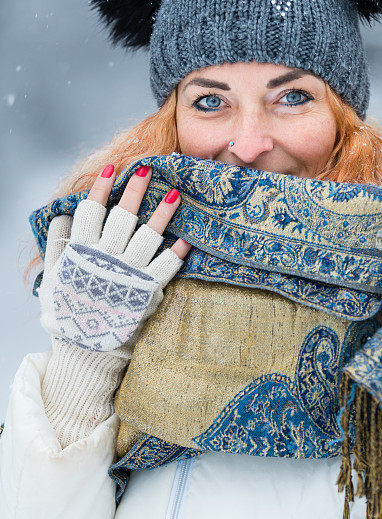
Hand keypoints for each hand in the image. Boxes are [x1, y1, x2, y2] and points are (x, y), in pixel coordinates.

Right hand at [38, 163, 190, 355]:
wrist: (84, 349)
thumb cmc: (68, 309)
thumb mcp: (57, 275)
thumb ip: (58, 244)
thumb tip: (60, 215)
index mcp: (82, 252)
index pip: (90, 212)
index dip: (101, 189)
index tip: (111, 169)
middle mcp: (106, 259)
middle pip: (122, 217)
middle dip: (135, 191)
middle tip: (147, 169)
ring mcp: (128, 274)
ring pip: (148, 237)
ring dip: (163, 214)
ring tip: (176, 194)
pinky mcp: (147, 291)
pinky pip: (166, 268)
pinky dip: (178, 253)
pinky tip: (188, 239)